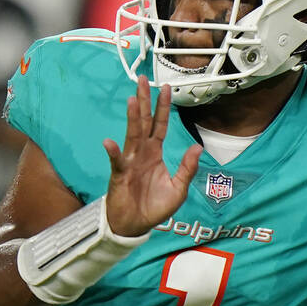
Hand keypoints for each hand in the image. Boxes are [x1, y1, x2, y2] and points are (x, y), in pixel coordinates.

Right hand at [103, 76, 202, 236]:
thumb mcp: (178, 189)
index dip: (163, 108)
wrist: (135, 226)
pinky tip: (109, 142)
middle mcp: (141, 153)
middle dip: (145, 101)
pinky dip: (113, 152)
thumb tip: (197, 147)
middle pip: (143, 122)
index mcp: (155, 153)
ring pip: (131, 135)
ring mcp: (129, 162)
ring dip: (132, 118)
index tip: (166, 88)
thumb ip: (187, 169)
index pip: (159, 125)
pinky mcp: (119, 175)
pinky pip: (117, 162)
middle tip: (143, 79)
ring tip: (133, 100)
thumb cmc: (155, 208)